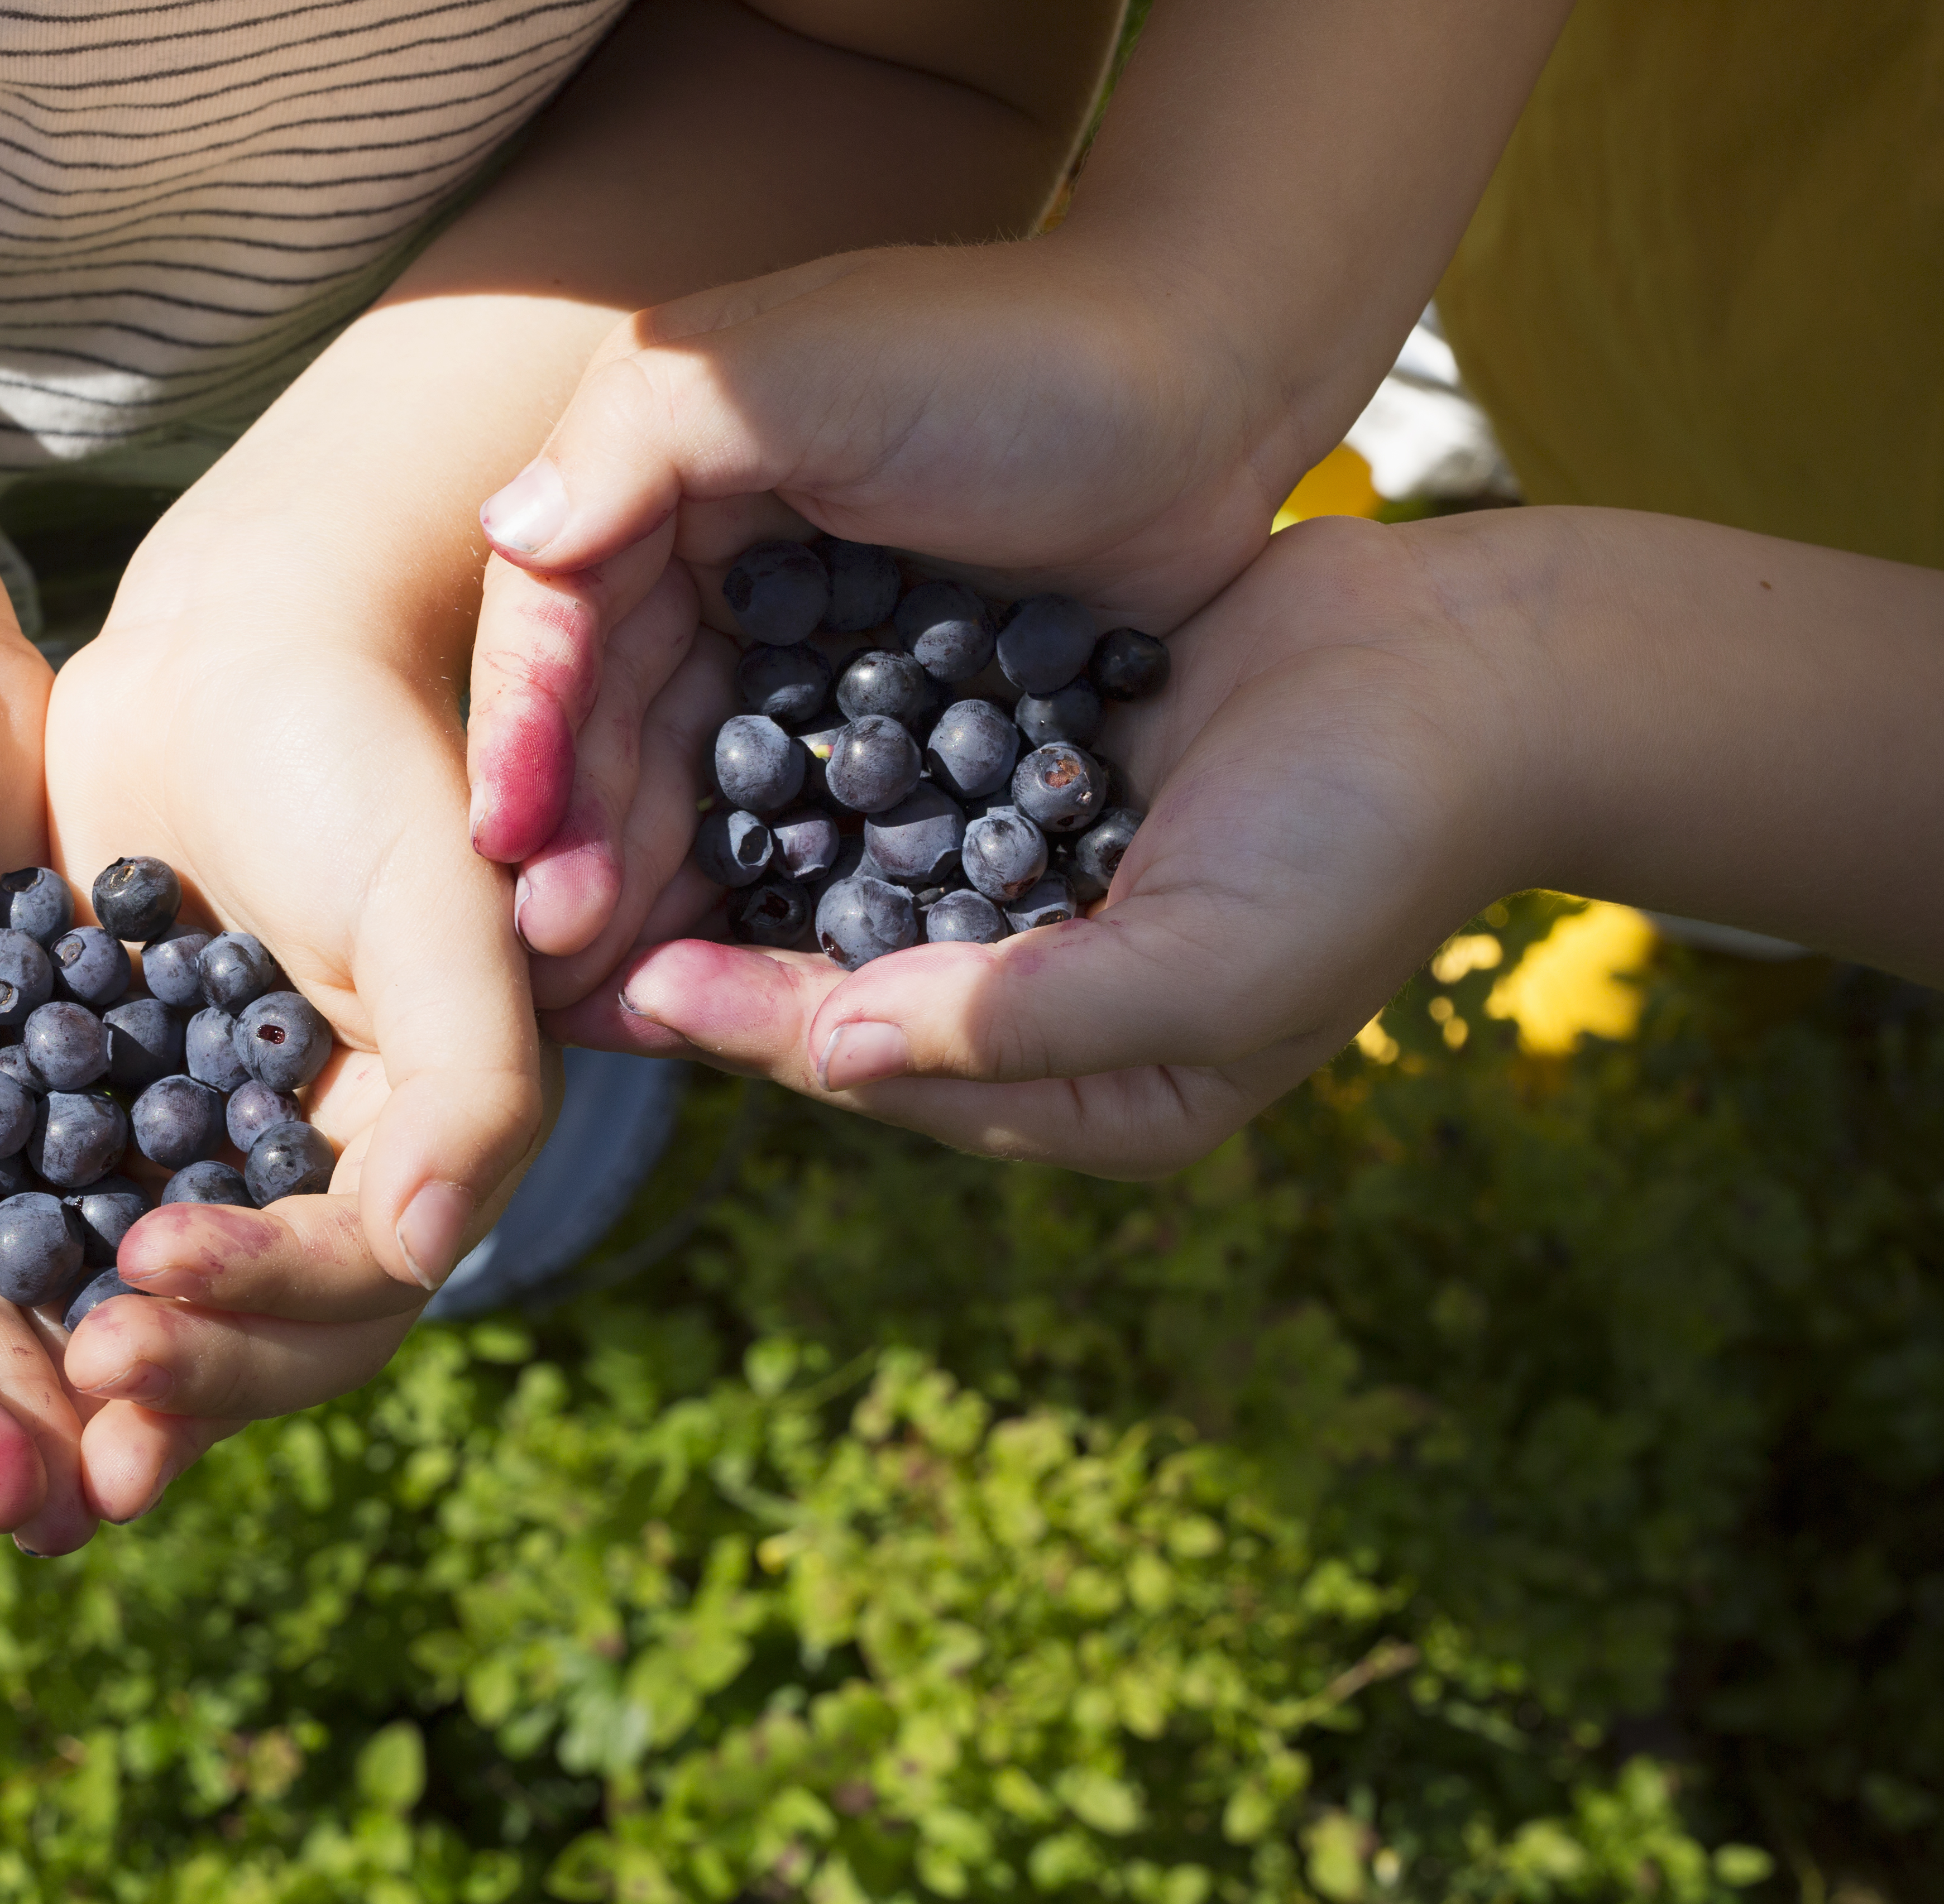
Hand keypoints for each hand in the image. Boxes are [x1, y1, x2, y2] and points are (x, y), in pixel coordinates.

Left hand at [38, 560, 552, 1522]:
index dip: (260, 1308)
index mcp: (424, 1143)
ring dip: (91, 1368)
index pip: (356, 1286)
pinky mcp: (109, 1108)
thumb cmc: (360, 755)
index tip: (143, 1283)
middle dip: (177, 1372)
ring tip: (3, 1414)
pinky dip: (19, 1280)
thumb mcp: (437, 903)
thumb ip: (471, 1080)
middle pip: (263, 1333)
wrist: (236, 643)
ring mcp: (215, 1147)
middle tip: (74, 1388)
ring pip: (162, 1305)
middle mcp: (327, 1169)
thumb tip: (431, 1252)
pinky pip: (68, 1223)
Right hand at [466, 237, 1313, 989]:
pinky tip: (723, 956)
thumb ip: (643, 434)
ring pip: (693, 778)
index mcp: (664, 472)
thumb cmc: (1011, 359)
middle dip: (574, 835)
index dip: (526, 733)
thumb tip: (505, 535)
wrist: (1211, 391)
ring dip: (645, 878)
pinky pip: (798, 806)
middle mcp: (711, 559)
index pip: (557, 618)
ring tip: (608, 985)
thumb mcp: (805, 365)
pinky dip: (755, 878)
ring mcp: (801, 639)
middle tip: (550, 951)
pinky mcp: (886, 704)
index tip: (506, 847)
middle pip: (613, 719)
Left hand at [547, 515, 1542, 1177]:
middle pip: (837, 985)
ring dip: (739, 844)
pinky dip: (814, 753)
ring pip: (847, 878)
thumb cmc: (1367, 844)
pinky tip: (713, 697)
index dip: (755, 1032)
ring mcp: (1028, 877)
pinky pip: (896, 775)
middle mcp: (1037, 996)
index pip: (881, 1069)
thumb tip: (847, 1049)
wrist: (1479, 674)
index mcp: (1084, 1091)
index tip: (634, 990)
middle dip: (712, 952)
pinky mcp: (1027, 764)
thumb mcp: (1210, 971)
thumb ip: (1025, 1021)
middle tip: (563, 914)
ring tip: (605, 807)